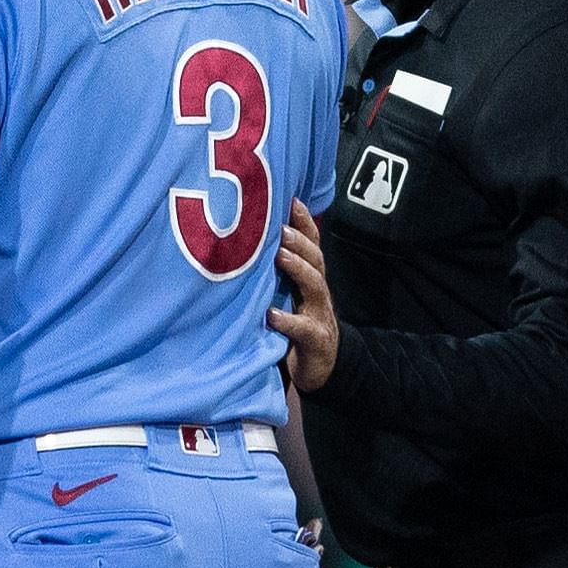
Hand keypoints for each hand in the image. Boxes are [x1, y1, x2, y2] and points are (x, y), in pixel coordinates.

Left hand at [270, 199, 337, 392]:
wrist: (320, 368)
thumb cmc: (297, 326)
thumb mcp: (288, 295)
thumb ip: (276, 272)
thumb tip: (247, 238)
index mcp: (310, 279)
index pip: (311, 245)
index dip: (304, 222)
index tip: (290, 200)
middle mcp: (317, 293)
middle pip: (316, 261)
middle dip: (300, 241)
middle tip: (281, 227)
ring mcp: (319, 316)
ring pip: (315, 287)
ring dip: (299, 269)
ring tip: (281, 257)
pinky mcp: (316, 341)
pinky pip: (304, 329)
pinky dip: (289, 321)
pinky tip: (272, 315)